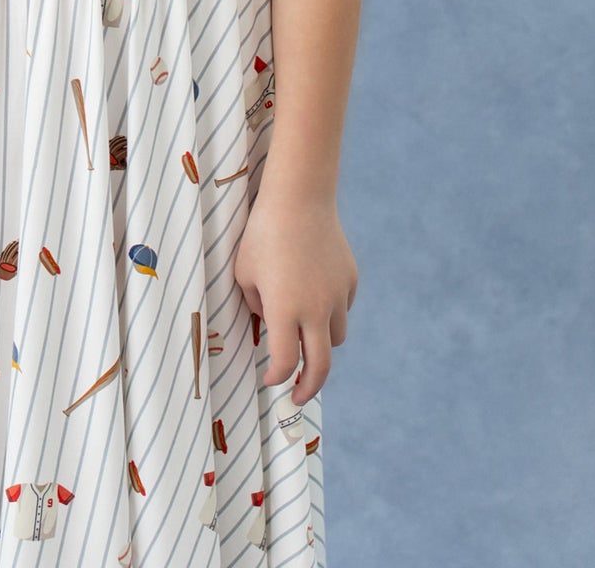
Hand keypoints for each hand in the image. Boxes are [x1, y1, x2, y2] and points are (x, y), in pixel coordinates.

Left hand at [232, 185, 357, 404]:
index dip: (277, 378)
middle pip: (320, 367)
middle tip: (299, 396)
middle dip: (309, 387)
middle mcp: (316, 309)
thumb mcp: (244, 271)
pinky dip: (330, 312)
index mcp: (285, 310)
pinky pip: (342, 307)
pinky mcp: (350, 279)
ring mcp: (337, 295)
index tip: (269, 380)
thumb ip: (255, 305)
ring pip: (335, 338)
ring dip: (321, 345)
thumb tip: (269, 324)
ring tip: (305, 338)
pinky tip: (315, 293)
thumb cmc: (262, 233)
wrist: (300, 197)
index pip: (285, 363)